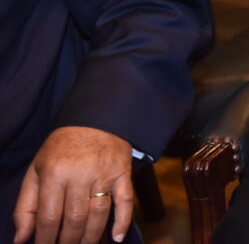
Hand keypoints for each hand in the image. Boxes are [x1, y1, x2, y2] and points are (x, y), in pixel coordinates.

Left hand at [13, 126, 134, 243]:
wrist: (97, 119)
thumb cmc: (62, 148)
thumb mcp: (36, 170)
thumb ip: (26, 205)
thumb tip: (21, 238)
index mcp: (55, 172)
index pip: (49, 216)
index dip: (45, 239)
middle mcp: (80, 173)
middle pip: (75, 219)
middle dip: (67, 241)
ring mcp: (104, 173)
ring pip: (98, 214)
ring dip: (91, 237)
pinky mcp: (123, 173)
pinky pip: (125, 200)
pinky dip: (122, 221)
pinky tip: (116, 238)